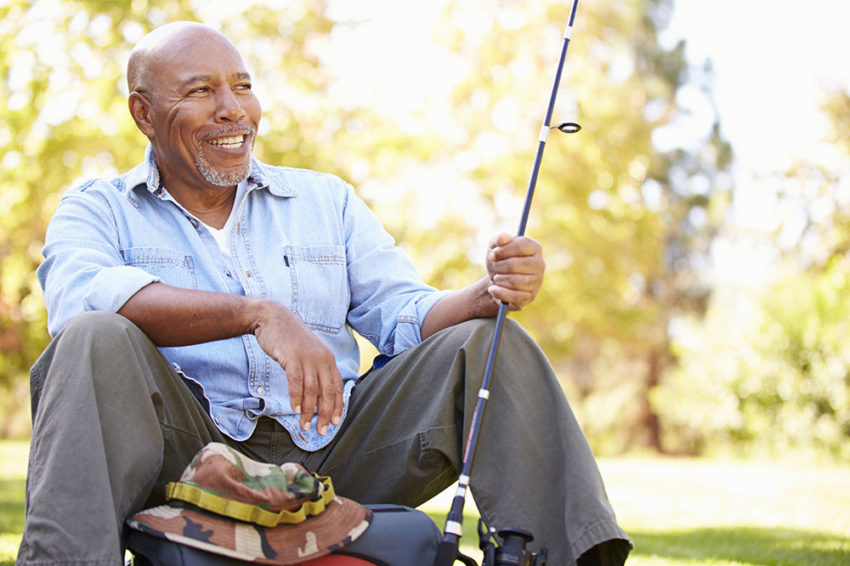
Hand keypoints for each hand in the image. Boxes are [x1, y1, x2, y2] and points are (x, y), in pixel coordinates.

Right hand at [252, 301, 342, 434]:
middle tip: (321, 431)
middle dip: (325, 414)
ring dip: (309, 411)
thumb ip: (315, 370)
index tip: (334, 423)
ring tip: (305, 425)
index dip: (337, 407)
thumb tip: (319, 395)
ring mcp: (307, 357)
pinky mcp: (292, 357)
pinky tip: (295, 409)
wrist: (272, 318)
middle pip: (327, 392)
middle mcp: (322, 358)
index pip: (337, 387)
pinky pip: (296, 382)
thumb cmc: (289, 340)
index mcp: (328, 359)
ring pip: (312, 390)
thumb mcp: (308, 354)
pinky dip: (296, 397)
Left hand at [485, 233, 544, 310]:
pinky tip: (493, 289)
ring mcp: (537, 281)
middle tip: (494, 268)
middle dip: (498, 267)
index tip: (491, 255)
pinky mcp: (531, 296)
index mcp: (534, 247)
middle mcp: (540, 264)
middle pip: (514, 264)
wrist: (498, 281)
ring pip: (514, 281)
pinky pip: (514, 296)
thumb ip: (498, 239)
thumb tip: (502, 238)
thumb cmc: (499, 261)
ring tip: (496, 278)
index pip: (520, 246)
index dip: (503, 250)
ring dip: (499, 279)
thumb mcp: (495, 247)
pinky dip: (499, 292)